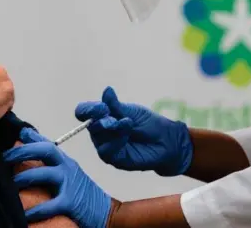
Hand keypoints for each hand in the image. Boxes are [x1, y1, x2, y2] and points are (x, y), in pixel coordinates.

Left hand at [3, 128, 112, 227]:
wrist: (107, 213)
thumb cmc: (83, 194)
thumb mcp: (67, 173)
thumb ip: (49, 161)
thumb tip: (28, 143)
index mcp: (65, 161)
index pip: (47, 143)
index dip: (30, 138)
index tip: (12, 137)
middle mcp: (68, 168)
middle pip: (46, 150)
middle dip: (23, 151)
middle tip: (4, 157)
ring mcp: (70, 184)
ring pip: (44, 174)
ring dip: (24, 177)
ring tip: (9, 185)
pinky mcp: (71, 203)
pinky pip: (49, 205)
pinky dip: (35, 210)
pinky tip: (24, 215)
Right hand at [75, 86, 192, 175]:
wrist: (166, 141)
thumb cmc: (148, 124)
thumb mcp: (131, 112)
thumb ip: (116, 105)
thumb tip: (107, 90)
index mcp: (102, 117)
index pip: (84, 112)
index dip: (87, 109)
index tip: (101, 107)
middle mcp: (101, 132)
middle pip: (90, 125)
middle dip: (101, 119)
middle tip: (115, 118)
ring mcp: (106, 146)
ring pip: (98, 138)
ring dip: (111, 130)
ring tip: (127, 124)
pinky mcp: (114, 159)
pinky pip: (106, 151)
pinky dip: (115, 141)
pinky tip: (126, 136)